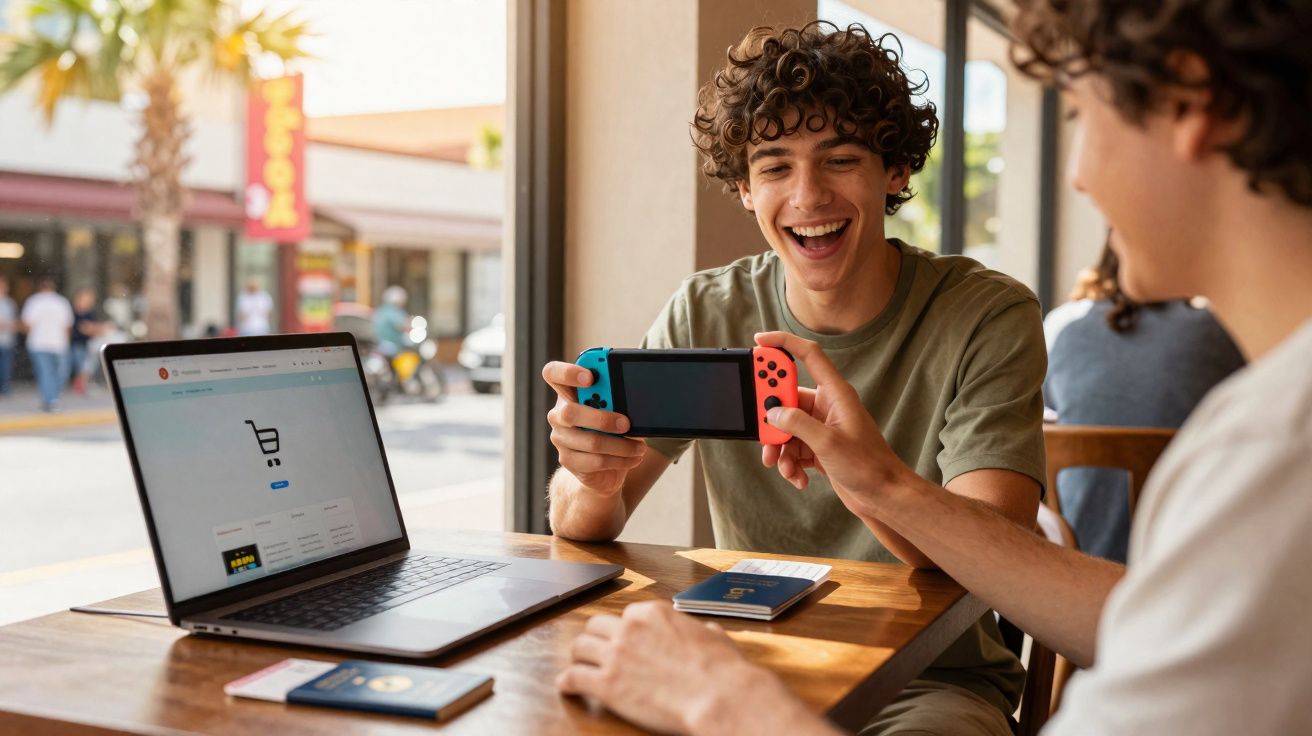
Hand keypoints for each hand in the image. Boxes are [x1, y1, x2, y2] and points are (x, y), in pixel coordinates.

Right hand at [542, 361, 646, 495]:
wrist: (605, 465)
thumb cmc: (612, 428)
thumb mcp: (617, 410)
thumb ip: (617, 399)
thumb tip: (632, 400)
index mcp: (569, 391)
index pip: (553, 373)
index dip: (567, 372)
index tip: (591, 377)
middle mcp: (559, 413)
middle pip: (570, 411)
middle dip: (602, 418)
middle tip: (626, 423)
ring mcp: (560, 438)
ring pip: (590, 441)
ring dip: (621, 446)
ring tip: (640, 447)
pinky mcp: (568, 460)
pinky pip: (596, 461)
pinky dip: (620, 460)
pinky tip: (633, 458)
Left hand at [557, 601, 794, 734]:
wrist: (717, 696)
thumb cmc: (721, 669)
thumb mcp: (715, 637)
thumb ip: (704, 630)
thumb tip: (709, 630)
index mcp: (653, 613)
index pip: (625, 614)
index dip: (623, 629)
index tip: (622, 640)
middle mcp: (629, 628)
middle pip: (595, 626)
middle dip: (596, 639)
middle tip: (596, 652)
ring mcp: (615, 655)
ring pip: (579, 647)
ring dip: (579, 658)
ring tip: (579, 668)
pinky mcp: (606, 684)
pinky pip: (573, 678)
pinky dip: (567, 682)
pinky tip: (567, 687)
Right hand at [754, 332, 911, 519]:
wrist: (883, 495)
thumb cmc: (868, 466)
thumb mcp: (828, 443)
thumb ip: (797, 424)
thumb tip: (772, 414)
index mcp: (836, 393)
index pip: (808, 355)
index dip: (783, 344)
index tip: (759, 342)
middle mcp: (827, 406)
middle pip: (787, 397)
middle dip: (771, 415)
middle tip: (762, 427)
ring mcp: (821, 427)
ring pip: (785, 426)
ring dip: (779, 447)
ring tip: (779, 464)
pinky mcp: (817, 446)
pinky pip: (792, 447)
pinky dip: (789, 462)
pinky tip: (797, 476)